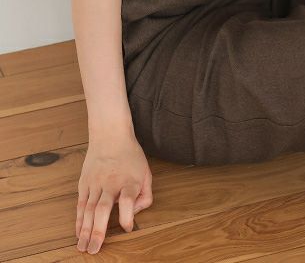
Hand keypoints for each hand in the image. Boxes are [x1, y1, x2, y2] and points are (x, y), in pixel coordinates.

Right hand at [76, 133, 152, 253]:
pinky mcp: (84, 182)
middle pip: (102, 208)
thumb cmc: (131, 156)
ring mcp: (95, 182)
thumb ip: (145, 196)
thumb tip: (134, 214)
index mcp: (129, 180)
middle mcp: (111, 182)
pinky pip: (80, 204)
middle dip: (98, 231)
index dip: (127, 216)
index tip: (127, 228)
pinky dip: (78, 220)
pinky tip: (77, 233)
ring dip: (84, 230)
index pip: (127, 199)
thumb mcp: (146, 172)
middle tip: (94, 249)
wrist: (110, 135)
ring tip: (83, 247)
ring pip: (88, 209)